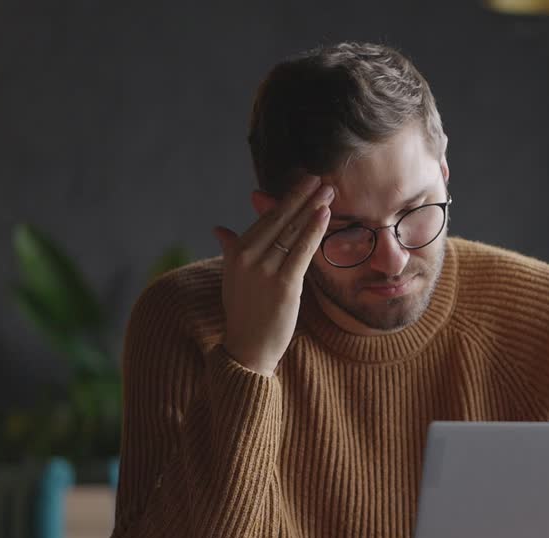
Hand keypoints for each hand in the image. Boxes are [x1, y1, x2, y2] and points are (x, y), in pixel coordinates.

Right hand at [213, 175, 333, 375]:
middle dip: (301, 197)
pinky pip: (301, 250)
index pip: (266, 219)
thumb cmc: (245, 313)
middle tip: (320, 178)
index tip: (303, 184)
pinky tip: (324, 214)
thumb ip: (230, 250)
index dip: (286, 200)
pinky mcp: (283, 284)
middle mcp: (247, 256)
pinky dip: (313, 230)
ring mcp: (264, 270)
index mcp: (236, 251)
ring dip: (312, 208)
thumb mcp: (233, 278)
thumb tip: (219, 229)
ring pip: (292, 231)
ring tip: (328, 191)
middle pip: (279, 219)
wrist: (247, 349)